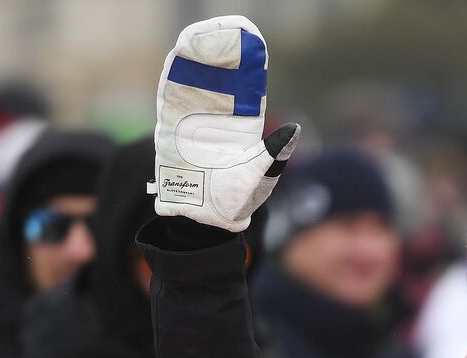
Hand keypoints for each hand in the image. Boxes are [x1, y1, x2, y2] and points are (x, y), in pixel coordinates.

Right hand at [152, 16, 299, 231]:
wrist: (203, 221)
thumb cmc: (235, 201)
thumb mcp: (260, 175)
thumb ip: (275, 152)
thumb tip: (295, 131)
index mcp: (242, 127)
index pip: (247, 88)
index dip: (248, 64)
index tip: (251, 39)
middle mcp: (218, 120)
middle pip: (220, 78)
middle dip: (222, 52)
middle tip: (229, 27)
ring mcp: (194, 122)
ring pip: (195, 82)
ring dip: (197, 57)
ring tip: (200, 34)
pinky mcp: (171, 128)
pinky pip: (171, 97)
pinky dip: (175, 75)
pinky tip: (179, 55)